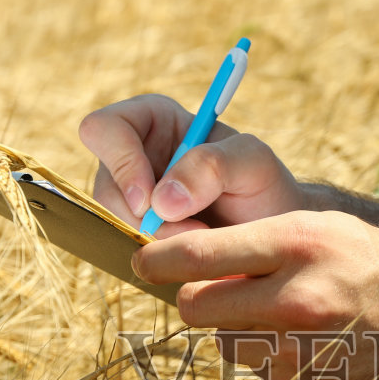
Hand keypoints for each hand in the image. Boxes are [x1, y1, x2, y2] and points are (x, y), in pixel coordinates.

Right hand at [78, 94, 306, 237]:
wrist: (274, 228)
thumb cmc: (264, 185)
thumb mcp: (253, 162)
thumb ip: (212, 165)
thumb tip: (160, 201)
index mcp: (153, 121)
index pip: (104, 129)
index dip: (119, 163)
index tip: (149, 200)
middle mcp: (135, 158)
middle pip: (105, 187)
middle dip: (143, 219)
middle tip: (194, 233)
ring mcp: (133, 200)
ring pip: (114, 224)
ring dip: (157, 242)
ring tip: (204, 241)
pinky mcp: (139, 235)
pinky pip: (129, 249)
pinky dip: (159, 258)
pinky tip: (193, 255)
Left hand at [131, 211, 378, 379]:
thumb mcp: (324, 229)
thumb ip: (259, 244)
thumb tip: (182, 263)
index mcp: (297, 245)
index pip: (195, 255)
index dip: (158, 260)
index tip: (143, 261)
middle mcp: (295, 299)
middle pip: (195, 308)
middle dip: (201, 299)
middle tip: (225, 290)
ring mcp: (301, 352)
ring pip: (226, 344)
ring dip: (243, 331)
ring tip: (295, 317)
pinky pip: (262, 373)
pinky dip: (277, 360)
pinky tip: (320, 345)